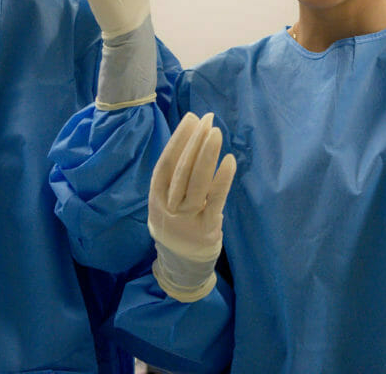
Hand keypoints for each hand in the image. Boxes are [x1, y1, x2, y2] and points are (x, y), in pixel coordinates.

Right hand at [148, 113, 236, 301]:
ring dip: (206, 155)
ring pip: (195, 184)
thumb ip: (177, 178)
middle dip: (194, 142)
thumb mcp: (168, 203)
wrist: (182, 266)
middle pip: (181, 171)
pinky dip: (222, 180)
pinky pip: (215, 201)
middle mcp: (168, 209)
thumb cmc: (178, 225)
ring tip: (216, 132)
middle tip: (207, 119)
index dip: (178, 140)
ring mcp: (187, 220)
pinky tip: (229, 161)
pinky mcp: (206, 229)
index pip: (166, 164)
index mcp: (156, 199)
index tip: (192, 118)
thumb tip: (193, 139)